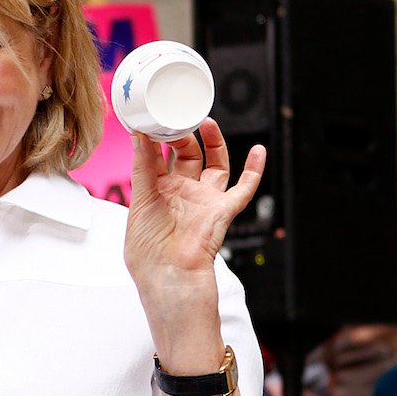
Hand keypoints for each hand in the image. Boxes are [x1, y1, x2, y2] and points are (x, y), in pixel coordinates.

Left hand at [126, 120, 265, 308]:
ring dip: (215, 143)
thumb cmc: (147, 251)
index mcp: (157, 193)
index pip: (159, 158)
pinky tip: (258, 150)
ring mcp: (204, 201)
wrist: (168, 275)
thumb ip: (141, 168)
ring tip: (208, 121)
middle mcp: (182, 194)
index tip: (156, 120)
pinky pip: (244, 188)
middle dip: (185, 137)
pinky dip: (254, 170)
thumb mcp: (139, 202)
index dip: (158, 139)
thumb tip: (138, 136)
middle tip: (179, 119)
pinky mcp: (223, 210)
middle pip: (188, 157)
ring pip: (216, 165)